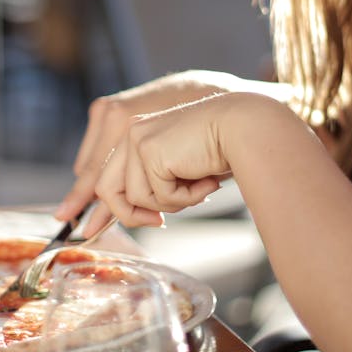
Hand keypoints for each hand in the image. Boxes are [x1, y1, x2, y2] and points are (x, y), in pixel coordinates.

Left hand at [89, 94, 241, 229]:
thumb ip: (153, 185)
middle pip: (106, 189)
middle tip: (159, 222)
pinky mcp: (149, 150)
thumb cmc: (219, 151)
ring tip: (198, 189)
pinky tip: (205, 182)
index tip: (135, 222)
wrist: (246, 129)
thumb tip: (133, 216)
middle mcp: (131, 133)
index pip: (110, 177)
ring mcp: (137, 139)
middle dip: (129, 215)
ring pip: (134, 197)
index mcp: (136, 135)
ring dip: (169, 204)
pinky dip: (185, 198)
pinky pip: (158, 195)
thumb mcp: (176, 170)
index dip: (116, 207)